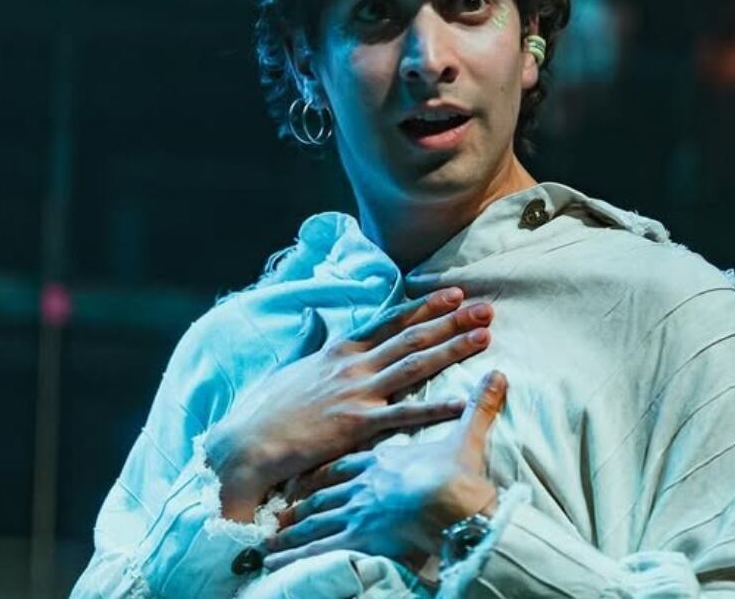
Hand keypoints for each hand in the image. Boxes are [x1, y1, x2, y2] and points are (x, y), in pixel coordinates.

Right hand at [203, 288, 493, 520]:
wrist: (247, 442)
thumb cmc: (266, 410)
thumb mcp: (293, 369)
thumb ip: (314, 349)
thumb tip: (318, 328)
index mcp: (339, 351)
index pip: (390, 321)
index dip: (425, 306)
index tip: (454, 293)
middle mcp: (353, 365)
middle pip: (412, 336)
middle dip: (453, 320)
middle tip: (486, 307)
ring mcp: (357, 392)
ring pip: (416, 365)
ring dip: (453, 348)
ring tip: (485, 336)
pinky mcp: (358, 424)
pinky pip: (406, 414)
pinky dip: (436, 407)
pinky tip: (462, 402)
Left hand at [264, 370, 507, 569]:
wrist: (453, 506)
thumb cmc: (457, 477)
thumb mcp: (468, 438)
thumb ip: (479, 408)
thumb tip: (497, 376)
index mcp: (382, 459)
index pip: (347, 459)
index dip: (328, 464)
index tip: (311, 464)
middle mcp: (361, 483)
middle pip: (325, 487)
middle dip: (302, 494)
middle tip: (281, 497)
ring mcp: (354, 511)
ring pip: (315, 518)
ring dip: (292, 527)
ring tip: (270, 536)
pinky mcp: (354, 538)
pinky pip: (316, 548)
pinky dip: (293, 555)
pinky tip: (273, 563)